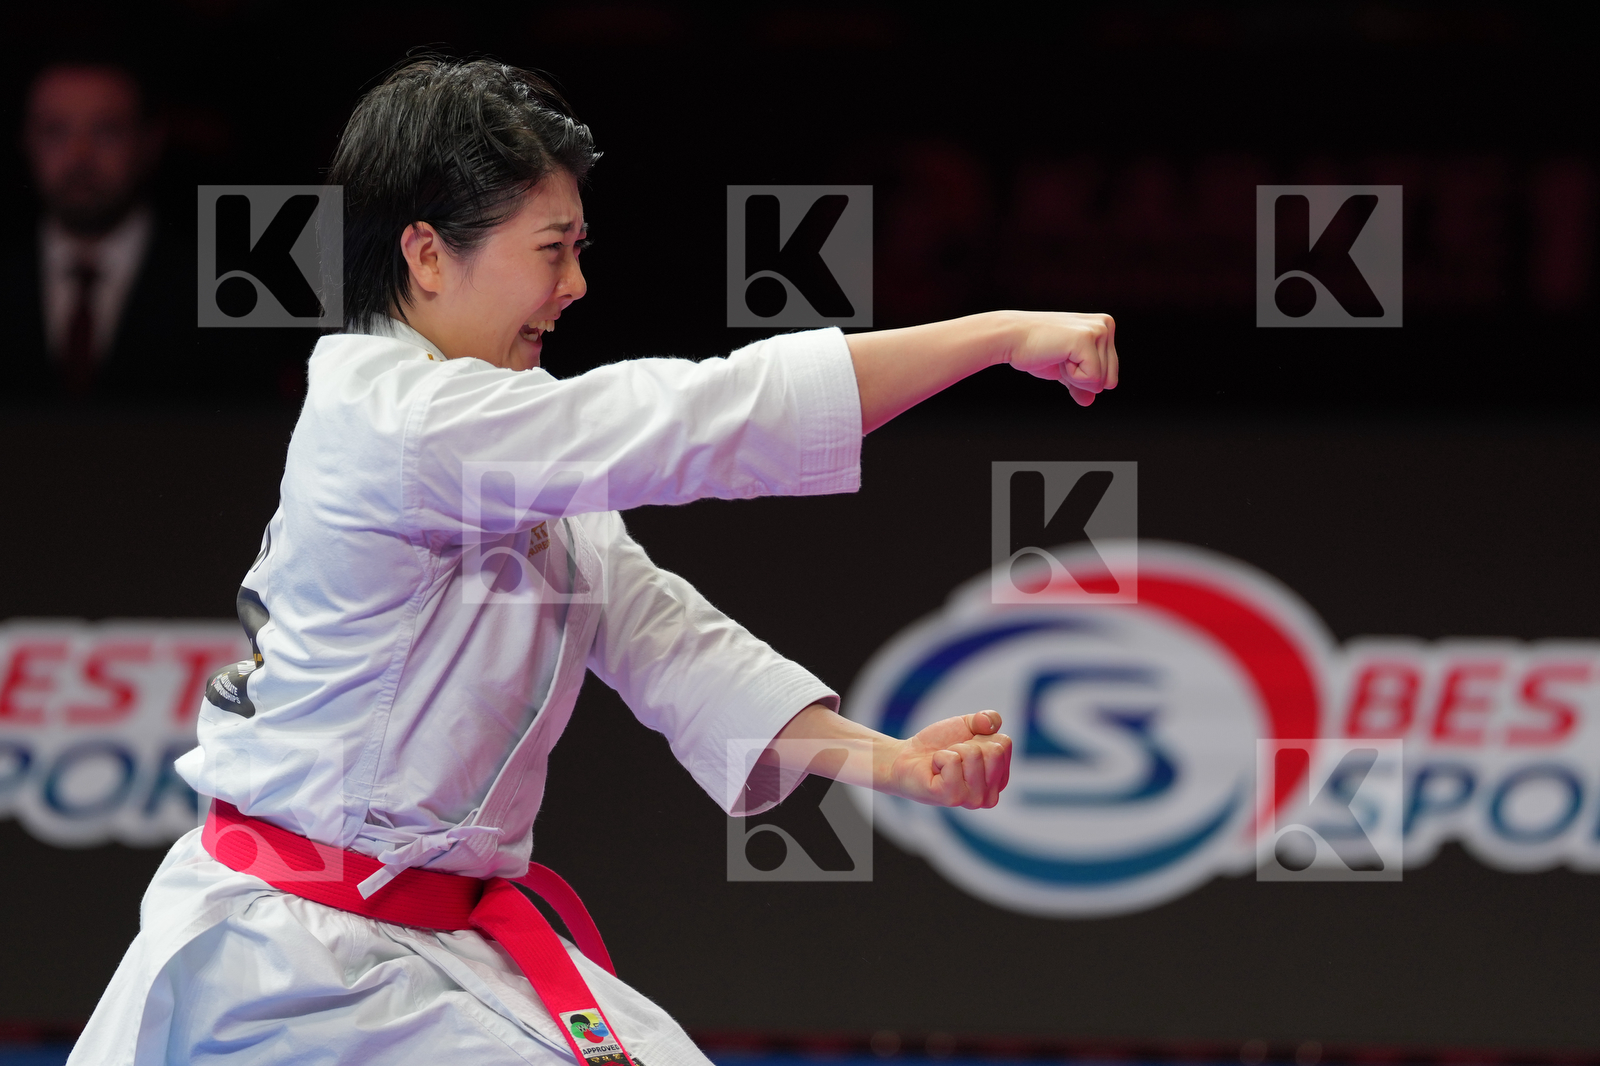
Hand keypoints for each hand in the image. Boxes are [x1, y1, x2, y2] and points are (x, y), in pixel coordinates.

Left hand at [881, 711, 1012, 808]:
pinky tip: (935, 770)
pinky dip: (939, 757)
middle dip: (969, 743)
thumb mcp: (968, 725)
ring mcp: (972, 799)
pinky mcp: (952, 797)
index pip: (1004, 743)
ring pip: (974, 753)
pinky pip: (952, 760)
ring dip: (953, 750)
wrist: (907, 757)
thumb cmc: (940, 745)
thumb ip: (989, 719)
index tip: (966, 746)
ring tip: (944, 763)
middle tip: (953, 754)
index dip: (981, 736)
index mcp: (999, 780)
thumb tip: (990, 724)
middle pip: (995, 750)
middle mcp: (990, 796)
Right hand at [1004, 312, 1118, 406]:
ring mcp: (1098, 330)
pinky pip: (1092, 377)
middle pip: (1109, 379)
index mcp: (1104, 327)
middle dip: (1081, 379)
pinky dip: (1072, 376)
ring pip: (1101, 380)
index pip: (1110, 375)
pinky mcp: (1087, 339)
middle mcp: (1106, 325)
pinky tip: (1058, 357)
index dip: (1083, 378)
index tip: (1063, 358)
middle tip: (1059, 358)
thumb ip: (1080, 383)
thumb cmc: (1034, 349)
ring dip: (1074, 376)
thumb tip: (1089, 400)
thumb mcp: (1063, 369)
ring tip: (1057, 355)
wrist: (1011, 339)